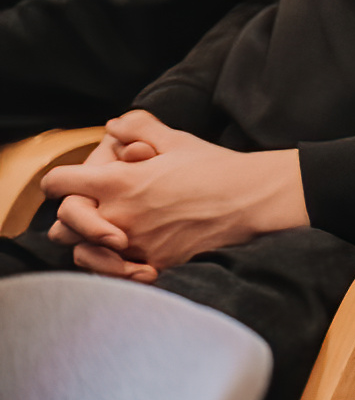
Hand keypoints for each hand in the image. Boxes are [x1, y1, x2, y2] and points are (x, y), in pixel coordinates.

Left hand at [40, 111, 307, 273]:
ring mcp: (135, 244)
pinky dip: (119, 265)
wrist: (252, 198)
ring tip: (109, 234)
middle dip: (71, 217)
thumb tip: (113, 125)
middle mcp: (119, 216)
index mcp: (119, 182)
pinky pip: (117, 274)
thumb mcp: (176, 140)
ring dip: (89, 244)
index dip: (58, 179)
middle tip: (88, 209)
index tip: (70, 180)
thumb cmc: (216, 166)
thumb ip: (139, 128)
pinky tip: (132, 253)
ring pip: (84, 254)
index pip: (58, 182)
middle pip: (61, 225)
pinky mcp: (155, 264)